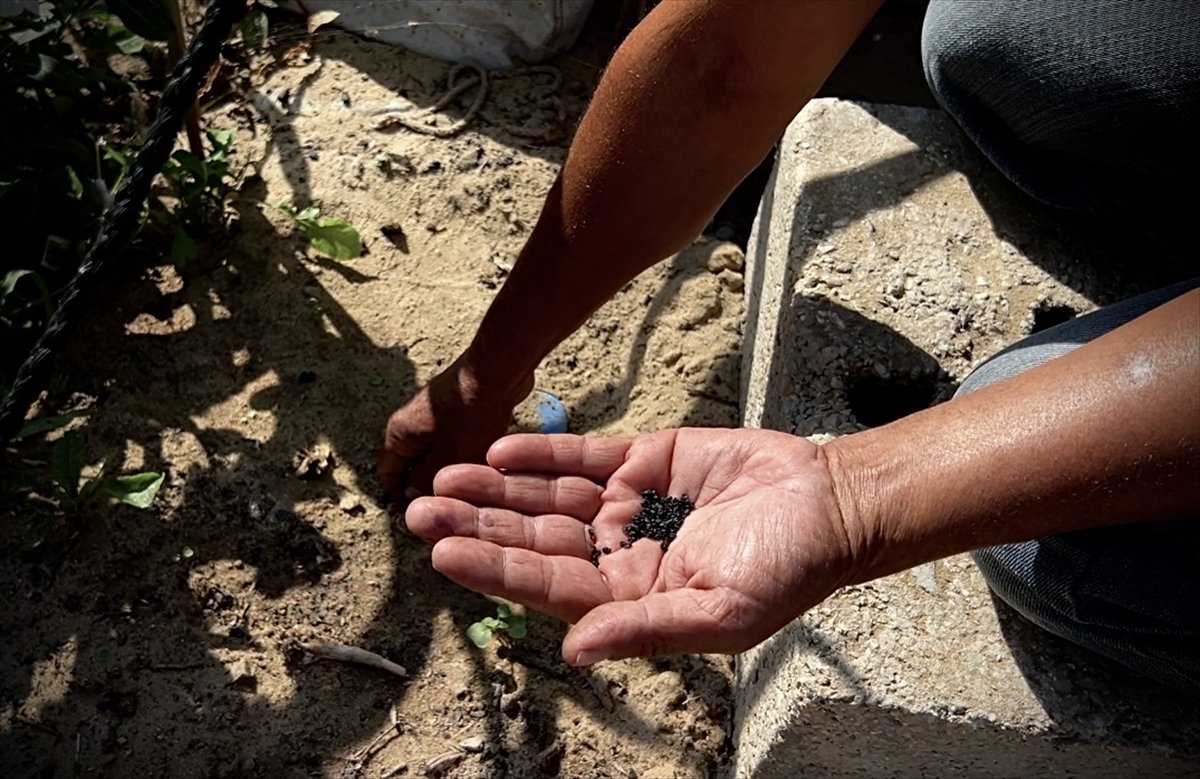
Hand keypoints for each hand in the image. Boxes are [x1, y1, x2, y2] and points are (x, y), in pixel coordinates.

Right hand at [378, 358, 531, 499]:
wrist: (496, 373)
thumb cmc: (469, 416)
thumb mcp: (446, 458)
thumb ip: (425, 481)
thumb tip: (414, 498)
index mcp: (399, 434)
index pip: (387, 473)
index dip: (400, 497)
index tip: (421, 513)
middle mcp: (411, 423)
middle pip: (412, 465)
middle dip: (429, 486)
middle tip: (450, 505)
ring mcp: (435, 415)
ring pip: (437, 454)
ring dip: (450, 472)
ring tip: (470, 490)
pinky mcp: (458, 411)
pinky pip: (455, 442)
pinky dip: (464, 456)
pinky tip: (484, 468)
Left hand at [404, 428, 858, 663]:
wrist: (829, 503)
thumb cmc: (786, 570)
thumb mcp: (721, 614)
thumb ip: (644, 629)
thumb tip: (575, 651)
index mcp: (630, 597)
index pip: (547, 584)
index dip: (493, 569)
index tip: (442, 554)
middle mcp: (619, 552)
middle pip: (534, 538)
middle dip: (477, 526)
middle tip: (417, 513)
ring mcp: (629, 505)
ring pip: (548, 497)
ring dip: (496, 489)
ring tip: (444, 479)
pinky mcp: (646, 460)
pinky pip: (584, 458)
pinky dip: (544, 454)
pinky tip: (501, 450)